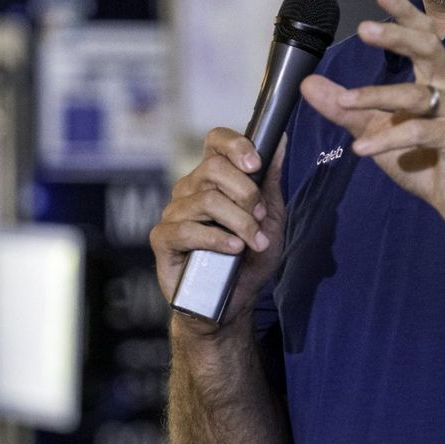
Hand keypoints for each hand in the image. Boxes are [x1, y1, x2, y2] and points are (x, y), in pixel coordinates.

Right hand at [150, 128, 286, 332]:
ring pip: (207, 200)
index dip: (236, 144)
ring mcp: (174, 212)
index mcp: (213, 178)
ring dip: (240, 222)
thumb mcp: (270, 218)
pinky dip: (217, 238)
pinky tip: (234, 249)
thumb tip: (281, 141)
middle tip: (260, 218)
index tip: (256, 164)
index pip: (215, 141)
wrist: (232, 302)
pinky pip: (188, 229)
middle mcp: (189, 189)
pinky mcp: (163, 239)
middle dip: (246, 193)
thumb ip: (270, 181)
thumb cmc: (249, 259)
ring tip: (254, 243)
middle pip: (213, 168)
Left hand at [299, 0, 444, 239]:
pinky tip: (361, 149)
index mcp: (438, 78)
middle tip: (363, 28)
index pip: (423, 36)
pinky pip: (420, 133)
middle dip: (396, 36)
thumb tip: (308, 83)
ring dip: (375, 96)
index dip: (403, 13)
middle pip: (428, 49)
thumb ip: (346, 108)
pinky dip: (388, 139)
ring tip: (344, 102)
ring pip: (416, 94)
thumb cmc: (427, 161)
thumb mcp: (379, 131)